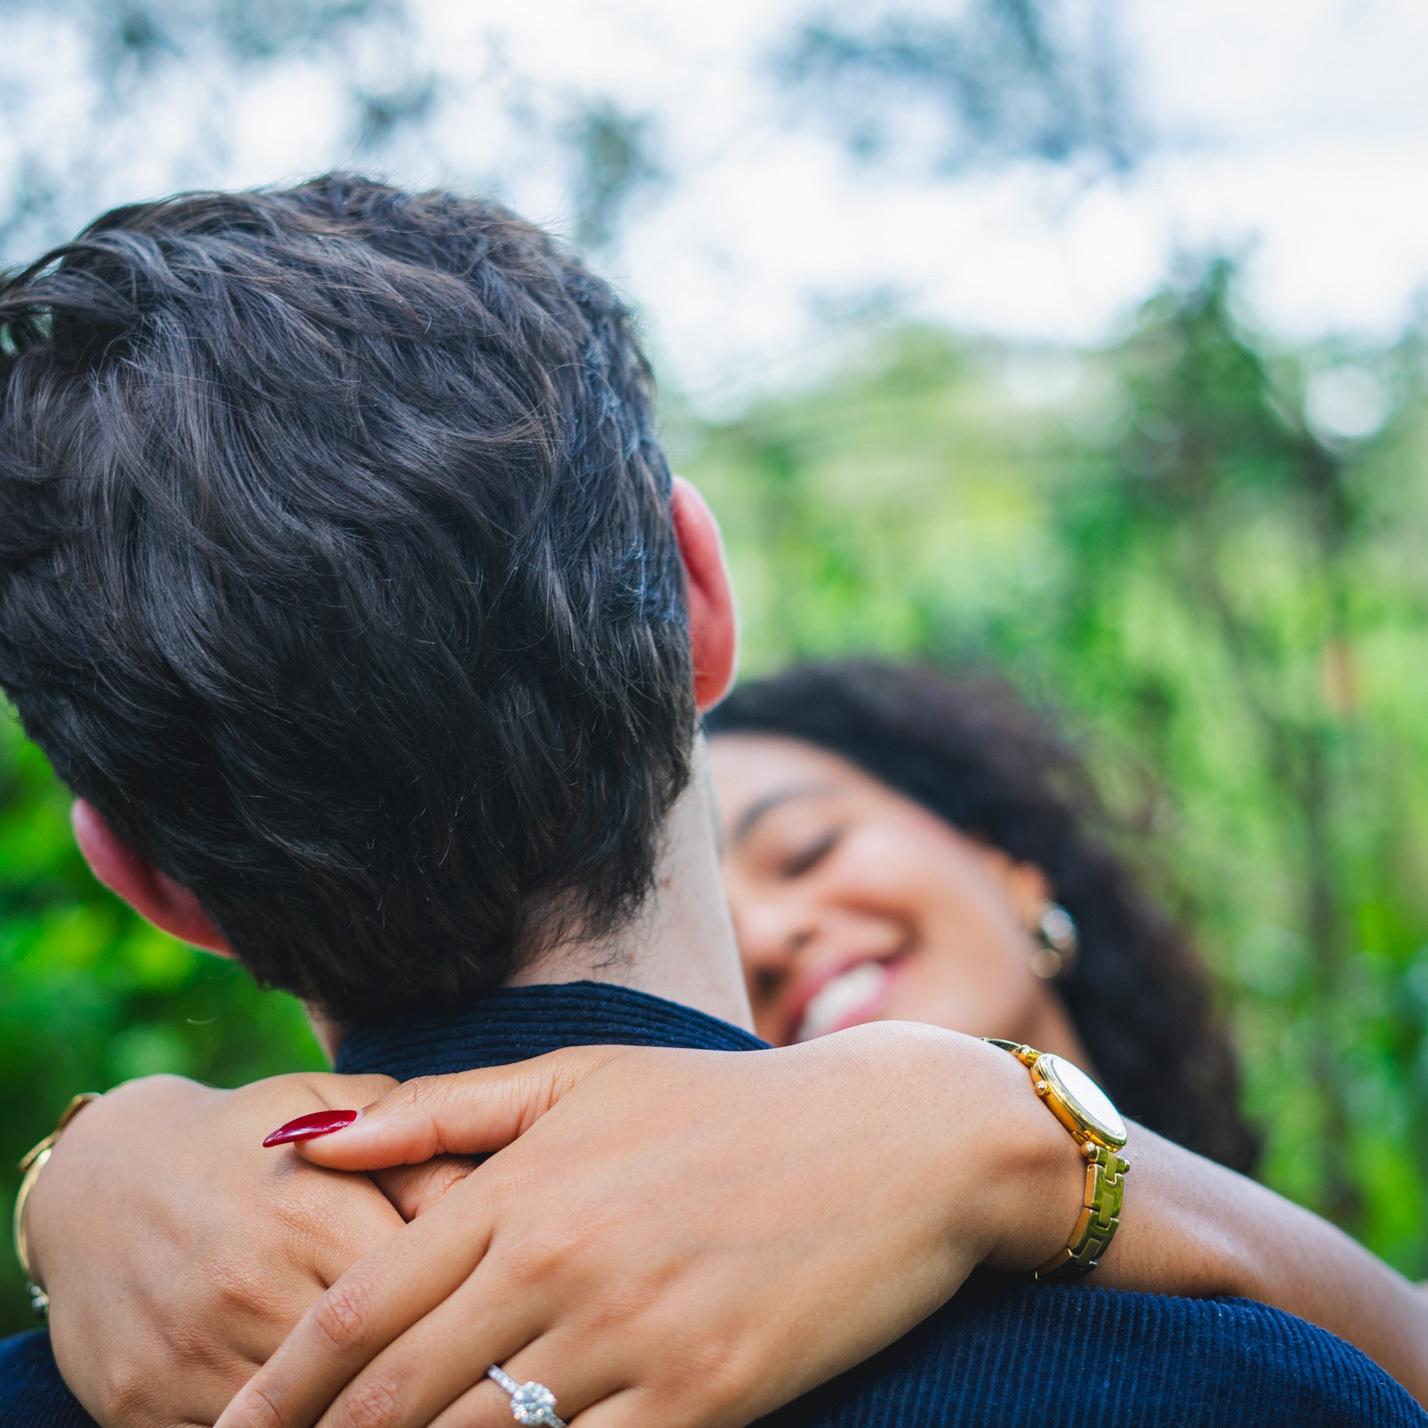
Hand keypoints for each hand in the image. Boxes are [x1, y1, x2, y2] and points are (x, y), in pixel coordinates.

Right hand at [25, 1071, 471, 1426]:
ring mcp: (191, 1354)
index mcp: (308, 1206)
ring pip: (309, 1417)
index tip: (513, 1318)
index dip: (470, 1305)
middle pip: (371, 1363)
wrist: (97, 1178)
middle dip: (429, 1370)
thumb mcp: (324, 1109)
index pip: (419, 1284)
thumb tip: (502, 1184)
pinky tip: (336, 1410)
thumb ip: (414, 1140)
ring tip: (420, 1398)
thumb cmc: (244, 1138)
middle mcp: (249, 1285)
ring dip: (368, 1413)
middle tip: (484, 1375)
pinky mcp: (141, 1406)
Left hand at [217, 1024, 1080, 1427]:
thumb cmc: (725, 1106)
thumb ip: (441, 1111)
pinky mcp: (709, 1401)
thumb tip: (305, 1139)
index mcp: (524, 1187)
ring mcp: (636, 1340)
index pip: (358, 1308)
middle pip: (394, 1399)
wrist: (893, 1141)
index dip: (278, 1385)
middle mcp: (562, 1266)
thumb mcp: (582, 1080)